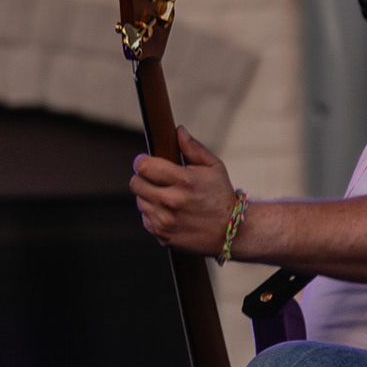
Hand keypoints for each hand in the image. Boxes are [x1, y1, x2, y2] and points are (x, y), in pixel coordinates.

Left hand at [130, 126, 237, 253]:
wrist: (230, 231)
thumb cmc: (221, 196)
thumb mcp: (214, 167)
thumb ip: (193, 148)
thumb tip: (178, 130)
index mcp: (184, 181)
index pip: (144, 167)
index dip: (142, 161)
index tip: (145, 161)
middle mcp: (172, 202)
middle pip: (136, 184)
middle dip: (143, 178)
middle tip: (156, 178)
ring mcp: (166, 221)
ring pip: (140, 201)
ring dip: (148, 196)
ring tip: (167, 196)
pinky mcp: (163, 235)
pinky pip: (146, 219)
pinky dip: (153, 214)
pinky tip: (169, 212)